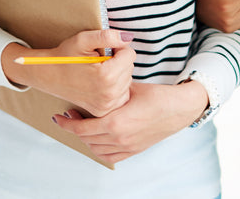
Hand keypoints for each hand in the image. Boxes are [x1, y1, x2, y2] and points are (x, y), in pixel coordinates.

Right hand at [2, 29, 134, 116]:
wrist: (49, 76)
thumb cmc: (65, 56)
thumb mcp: (83, 39)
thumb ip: (107, 36)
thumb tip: (128, 38)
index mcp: (106, 76)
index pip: (130, 54)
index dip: (117, 48)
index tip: (103, 51)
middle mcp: (109, 94)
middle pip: (130, 68)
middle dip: (118, 61)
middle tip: (98, 61)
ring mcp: (107, 105)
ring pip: (128, 81)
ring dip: (117, 74)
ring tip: (98, 72)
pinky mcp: (104, 111)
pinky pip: (122, 94)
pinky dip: (115, 87)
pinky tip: (101, 83)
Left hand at [52, 80, 207, 164]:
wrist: (179, 109)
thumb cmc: (157, 96)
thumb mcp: (129, 88)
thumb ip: (110, 90)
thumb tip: (94, 83)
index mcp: (115, 123)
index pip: (82, 128)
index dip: (67, 123)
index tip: (60, 116)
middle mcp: (119, 138)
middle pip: (86, 139)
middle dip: (73, 128)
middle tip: (67, 117)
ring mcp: (127, 147)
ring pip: (96, 149)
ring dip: (85, 139)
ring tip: (82, 126)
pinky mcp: (134, 150)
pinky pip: (109, 157)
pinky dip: (99, 150)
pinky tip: (97, 139)